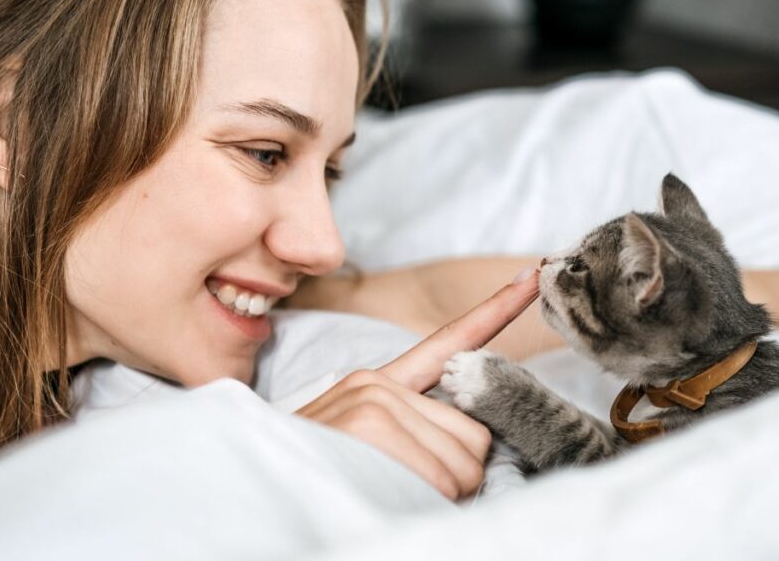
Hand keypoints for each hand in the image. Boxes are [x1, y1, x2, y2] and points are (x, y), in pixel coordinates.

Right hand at [295, 267, 539, 500]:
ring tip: (385, 495)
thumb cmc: (313, 481)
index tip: (532, 275)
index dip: (497, 307)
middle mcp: (376, 384)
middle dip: (456, 477)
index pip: (449, 341)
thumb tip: (470, 453)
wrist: (246, 496)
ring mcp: (372, 401)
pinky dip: (424, 503)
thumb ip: (412, 435)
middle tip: (404, 489)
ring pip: (465, 463)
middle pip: (474, 435)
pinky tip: (380, 497)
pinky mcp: (368, 425)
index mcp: (378, 385)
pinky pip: (441, 479)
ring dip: (440, 496)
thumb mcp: (360, 451)